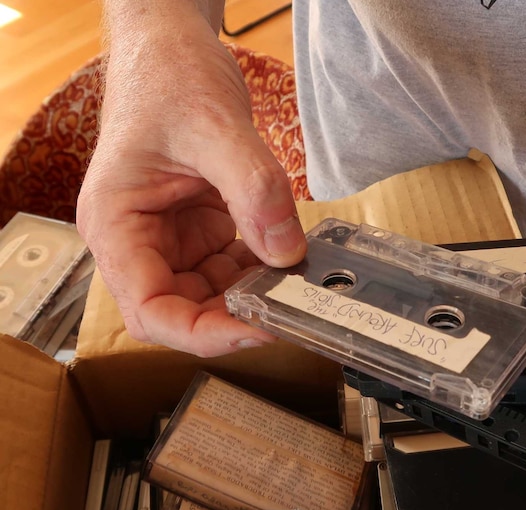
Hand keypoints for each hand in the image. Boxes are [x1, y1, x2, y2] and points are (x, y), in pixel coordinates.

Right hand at [77, 13, 305, 356]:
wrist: (174, 47)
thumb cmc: (169, 77)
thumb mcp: (214, 128)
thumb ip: (254, 190)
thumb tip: (287, 253)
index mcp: (115, 226)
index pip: (151, 311)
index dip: (203, 333)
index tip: (257, 330)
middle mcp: (139, 241)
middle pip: (185, 309)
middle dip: (237, 313)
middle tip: (293, 306)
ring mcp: (172, 236)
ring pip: (214, 292)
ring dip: (256, 291)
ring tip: (298, 276)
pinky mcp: (201, 226)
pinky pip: (234, 264)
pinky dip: (263, 265)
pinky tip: (289, 252)